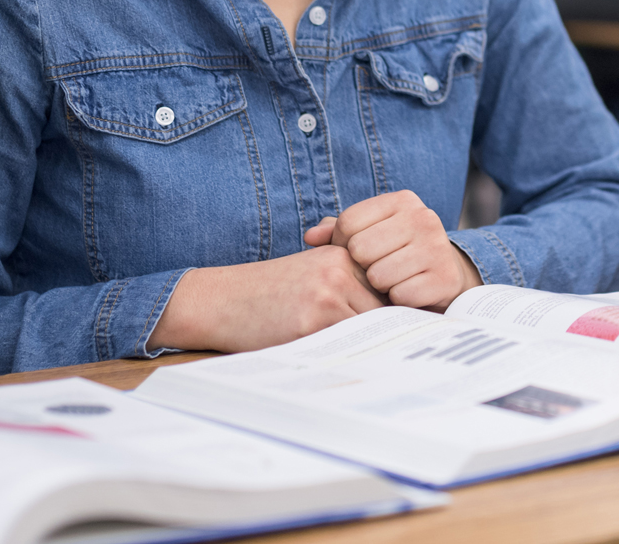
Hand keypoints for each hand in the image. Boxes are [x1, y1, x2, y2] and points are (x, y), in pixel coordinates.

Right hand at [148, 245, 383, 352]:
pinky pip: (347, 347)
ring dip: (365, 348)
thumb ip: (348, 283)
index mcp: (343, 255)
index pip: (389, 289)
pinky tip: (332, 362)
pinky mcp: (314, 321)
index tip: (391, 335)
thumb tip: (397, 314)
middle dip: (383, 334)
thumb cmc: (267, 295)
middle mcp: (340, 269)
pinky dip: (344, 358)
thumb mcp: (310, 273)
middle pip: (386, 310)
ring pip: (370, 330)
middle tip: (379, 355)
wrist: (221, 301)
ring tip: (354, 360)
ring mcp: (328, 294)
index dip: (391, 315)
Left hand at [305, 189, 482, 309]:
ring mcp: (437, 248)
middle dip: (362, 266)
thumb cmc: (397, 252)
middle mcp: (423, 217)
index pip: (348, 222)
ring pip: (378, 275)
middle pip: (360, 249)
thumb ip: (338, 231)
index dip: (342, 244)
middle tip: (378, 269)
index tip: (357, 254)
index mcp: (402, 200)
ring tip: (393, 280)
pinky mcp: (445, 278)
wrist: (445, 276)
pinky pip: (399, 296)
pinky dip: (397, 301)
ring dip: (379, 286)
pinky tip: (408, 292)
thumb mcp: (371, 233)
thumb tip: (311, 237)